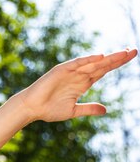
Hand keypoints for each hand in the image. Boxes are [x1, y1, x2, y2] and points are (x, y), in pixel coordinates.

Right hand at [19, 48, 137, 122]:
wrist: (32, 108)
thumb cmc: (49, 109)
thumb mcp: (73, 111)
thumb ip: (89, 109)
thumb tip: (105, 110)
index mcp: (83, 83)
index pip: (104, 71)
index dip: (117, 64)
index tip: (131, 57)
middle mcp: (79, 75)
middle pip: (102, 64)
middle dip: (118, 58)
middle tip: (134, 51)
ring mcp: (71, 71)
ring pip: (93, 63)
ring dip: (108, 58)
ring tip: (123, 53)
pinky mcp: (61, 70)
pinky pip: (77, 64)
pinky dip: (88, 60)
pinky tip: (100, 56)